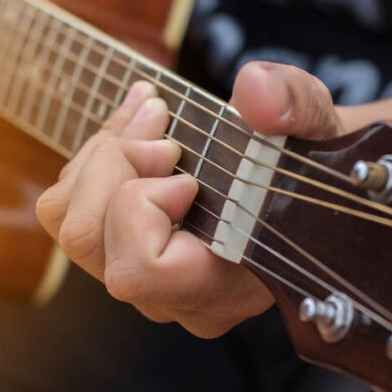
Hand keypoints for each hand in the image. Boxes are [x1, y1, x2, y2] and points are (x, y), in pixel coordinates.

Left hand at [37, 61, 347, 336]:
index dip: (142, 208)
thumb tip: (255, 92)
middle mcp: (182, 298)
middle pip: (89, 243)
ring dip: (100, 156)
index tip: (185, 169)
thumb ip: (298, 108)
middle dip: (113, 165)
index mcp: (230, 284)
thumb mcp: (321, 125)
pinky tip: (137, 124)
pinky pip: (71, 212)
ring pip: (70, 227)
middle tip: (162, 122)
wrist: (314, 185)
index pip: (140, 272)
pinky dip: (94, 158)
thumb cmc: (315, 163)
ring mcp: (150, 284)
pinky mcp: (128, 257)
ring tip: (151, 114)